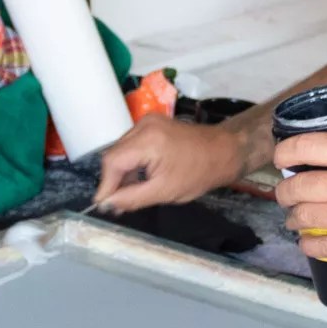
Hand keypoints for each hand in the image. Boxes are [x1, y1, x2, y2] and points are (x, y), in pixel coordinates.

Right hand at [93, 114, 252, 213]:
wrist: (224, 151)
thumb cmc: (200, 172)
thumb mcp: (165, 191)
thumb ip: (132, 198)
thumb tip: (106, 204)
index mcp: (148, 140)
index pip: (112, 161)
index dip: (105, 185)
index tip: (102, 205)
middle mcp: (143, 125)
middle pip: (114, 154)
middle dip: (113, 180)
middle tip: (116, 203)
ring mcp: (147, 122)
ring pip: (121, 150)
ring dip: (122, 172)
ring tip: (128, 193)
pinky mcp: (152, 124)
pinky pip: (131, 145)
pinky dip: (131, 162)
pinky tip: (138, 178)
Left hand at [272, 117, 326, 264]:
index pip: (306, 147)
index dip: (284, 151)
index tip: (282, 157)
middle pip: (297, 187)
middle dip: (284, 189)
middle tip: (286, 190)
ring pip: (303, 218)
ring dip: (292, 216)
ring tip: (293, 215)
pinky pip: (322, 246)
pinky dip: (308, 244)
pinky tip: (306, 242)